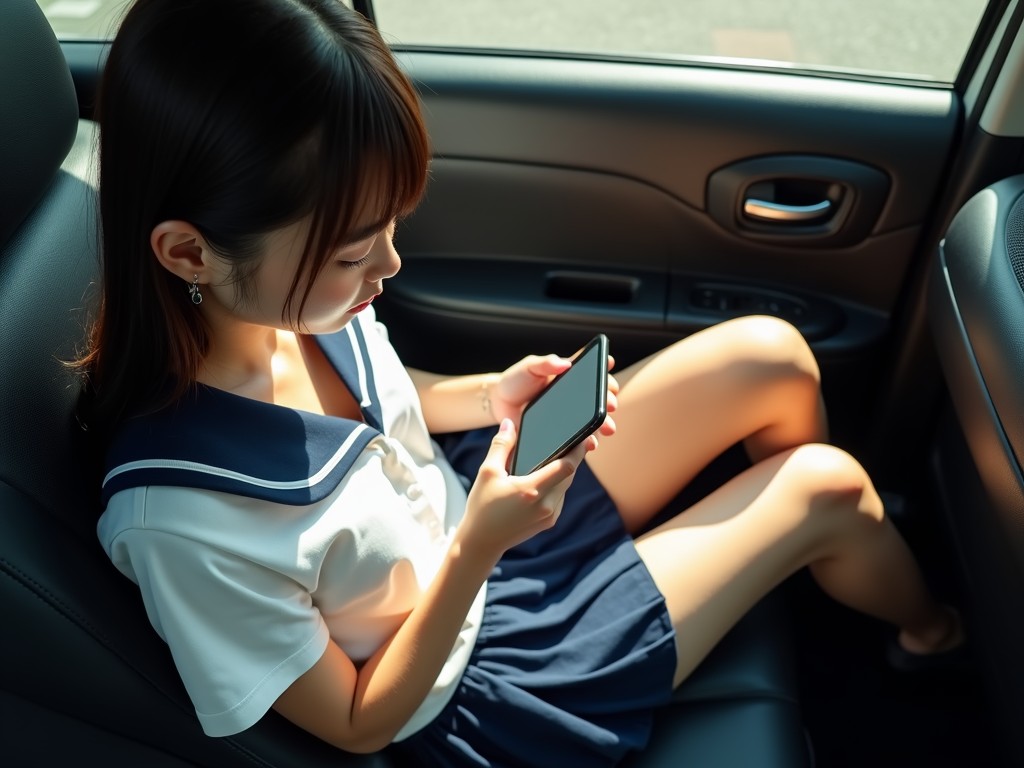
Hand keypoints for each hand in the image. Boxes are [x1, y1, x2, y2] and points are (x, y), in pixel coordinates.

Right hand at [457, 419, 596, 561]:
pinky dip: (557, 485)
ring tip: (556, 457)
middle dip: (572, 458)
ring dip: (564, 472)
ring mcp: (550, 515)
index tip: (583, 437)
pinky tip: (545, 478)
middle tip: (570, 441)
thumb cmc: (482, 507)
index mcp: (532, 490)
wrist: (482, 542)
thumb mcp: (487, 473)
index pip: (567, 466)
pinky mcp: (549, 522)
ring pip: (566, 486)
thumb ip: (501, 446)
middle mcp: (546, 505)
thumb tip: (510, 424)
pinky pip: (560, 497)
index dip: (578, 450)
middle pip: (569, 475)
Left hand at [490, 352, 618, 436]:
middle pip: (599, 398)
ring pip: (593, 420)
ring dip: (604, 424)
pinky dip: (588, 441)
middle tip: (611, 405)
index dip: (604, 369)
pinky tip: (591, 443)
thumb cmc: (515, 380)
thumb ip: (545, 363)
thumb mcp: (529, 367)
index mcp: (569, 376)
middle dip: (609, 400)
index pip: (592, 371)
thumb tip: (564, 363)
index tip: (610, 366)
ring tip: (607, 428)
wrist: (499, 404)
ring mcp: (569, 416)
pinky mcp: (562, 433)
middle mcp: (574, 396)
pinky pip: (579, 438)